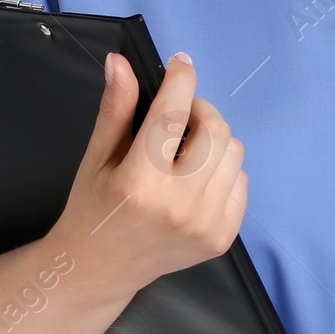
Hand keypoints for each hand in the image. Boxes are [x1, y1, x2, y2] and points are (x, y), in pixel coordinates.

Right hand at [50, 51, 247, 305]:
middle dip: (200, 110)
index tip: (181, 64)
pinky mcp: (222, 238)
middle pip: (215, 131)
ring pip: (234, 153)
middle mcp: (178, 205)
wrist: (99, 270)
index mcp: (140, 183)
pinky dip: (224, 170)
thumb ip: (115, 109)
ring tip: (187, 148)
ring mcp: (205, 225)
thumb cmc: (93, 209)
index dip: (181, 80)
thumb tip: (120, 62)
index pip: (172, 114)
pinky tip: (197, 177)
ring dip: (214, 139)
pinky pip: (241, 182)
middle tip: (181, 114)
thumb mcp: (96, 157)